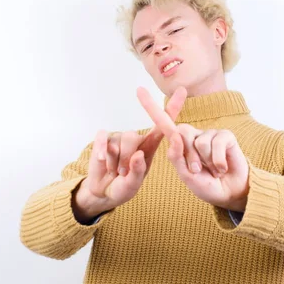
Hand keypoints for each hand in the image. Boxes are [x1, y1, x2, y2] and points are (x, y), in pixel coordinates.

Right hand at [75, 86, 187, 217]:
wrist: (103, 192)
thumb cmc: (124, 186)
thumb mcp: (133, 184)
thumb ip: (138, 171)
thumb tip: (138, 154)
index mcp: (149, 147)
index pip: (163, 125)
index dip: (172, 108)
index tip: (182, 91)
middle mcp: (136, 139)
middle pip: (133, 136)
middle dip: (127, 158)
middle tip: (123, 174)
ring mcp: (119, 137)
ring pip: (119, 139)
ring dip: (115, 160)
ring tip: (115, 171)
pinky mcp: (104, 139)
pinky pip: (103, 138)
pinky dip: (102, 150)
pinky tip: (101, 160)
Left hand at [136, 87, 249, 211]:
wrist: (228, 193)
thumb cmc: (205, 184)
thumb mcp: (185, 175)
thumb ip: (177, 157)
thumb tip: (175, 135)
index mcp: (179, 143)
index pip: (163, 123)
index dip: (151, 107)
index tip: (139, 89)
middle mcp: (193, 135)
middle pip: (181, 132)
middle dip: (189, 156)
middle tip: (198, 170)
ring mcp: (209, 133)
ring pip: (200, 142)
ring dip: (206, 162)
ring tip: (213, 170)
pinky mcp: (225, 135)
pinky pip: (216, 144)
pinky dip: (218, 162)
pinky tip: (222, 168)